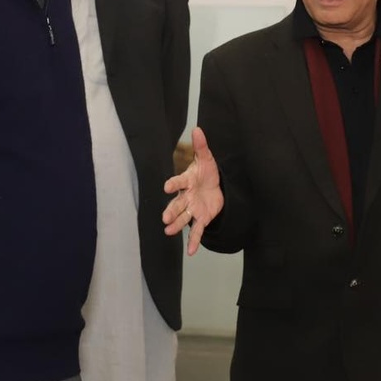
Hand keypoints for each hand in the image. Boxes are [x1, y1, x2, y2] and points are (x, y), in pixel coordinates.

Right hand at [162, 126, 223, 256]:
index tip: (167, 187)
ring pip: (183, 218)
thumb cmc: (207, 172)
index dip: (174, 184)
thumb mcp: (207, 158)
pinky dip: (193, 241)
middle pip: (178, 204)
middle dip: (172, 211)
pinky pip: (196, 230)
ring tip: (168, 231)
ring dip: (177, 225)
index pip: (179, 182)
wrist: (216, 187)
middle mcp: (186, 197)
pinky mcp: (201, 218)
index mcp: (187, 181)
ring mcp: (192, 209)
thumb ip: (201, 146)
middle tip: (164, 218)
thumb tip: (197, 128)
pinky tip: (191, 252)